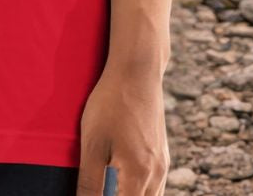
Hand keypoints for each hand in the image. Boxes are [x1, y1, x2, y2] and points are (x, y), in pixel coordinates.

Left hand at [77, 61, 168, 194]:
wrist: (137, 70)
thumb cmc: (111, 103)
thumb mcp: (93, 142)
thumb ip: (90, 181)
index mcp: (139, 175)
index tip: (92, 195)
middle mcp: (157, 174)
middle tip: (102, 189)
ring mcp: (162, 164)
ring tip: (111, 186)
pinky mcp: (162, 154)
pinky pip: (155, 186)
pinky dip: (141, 192)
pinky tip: (124, 183)